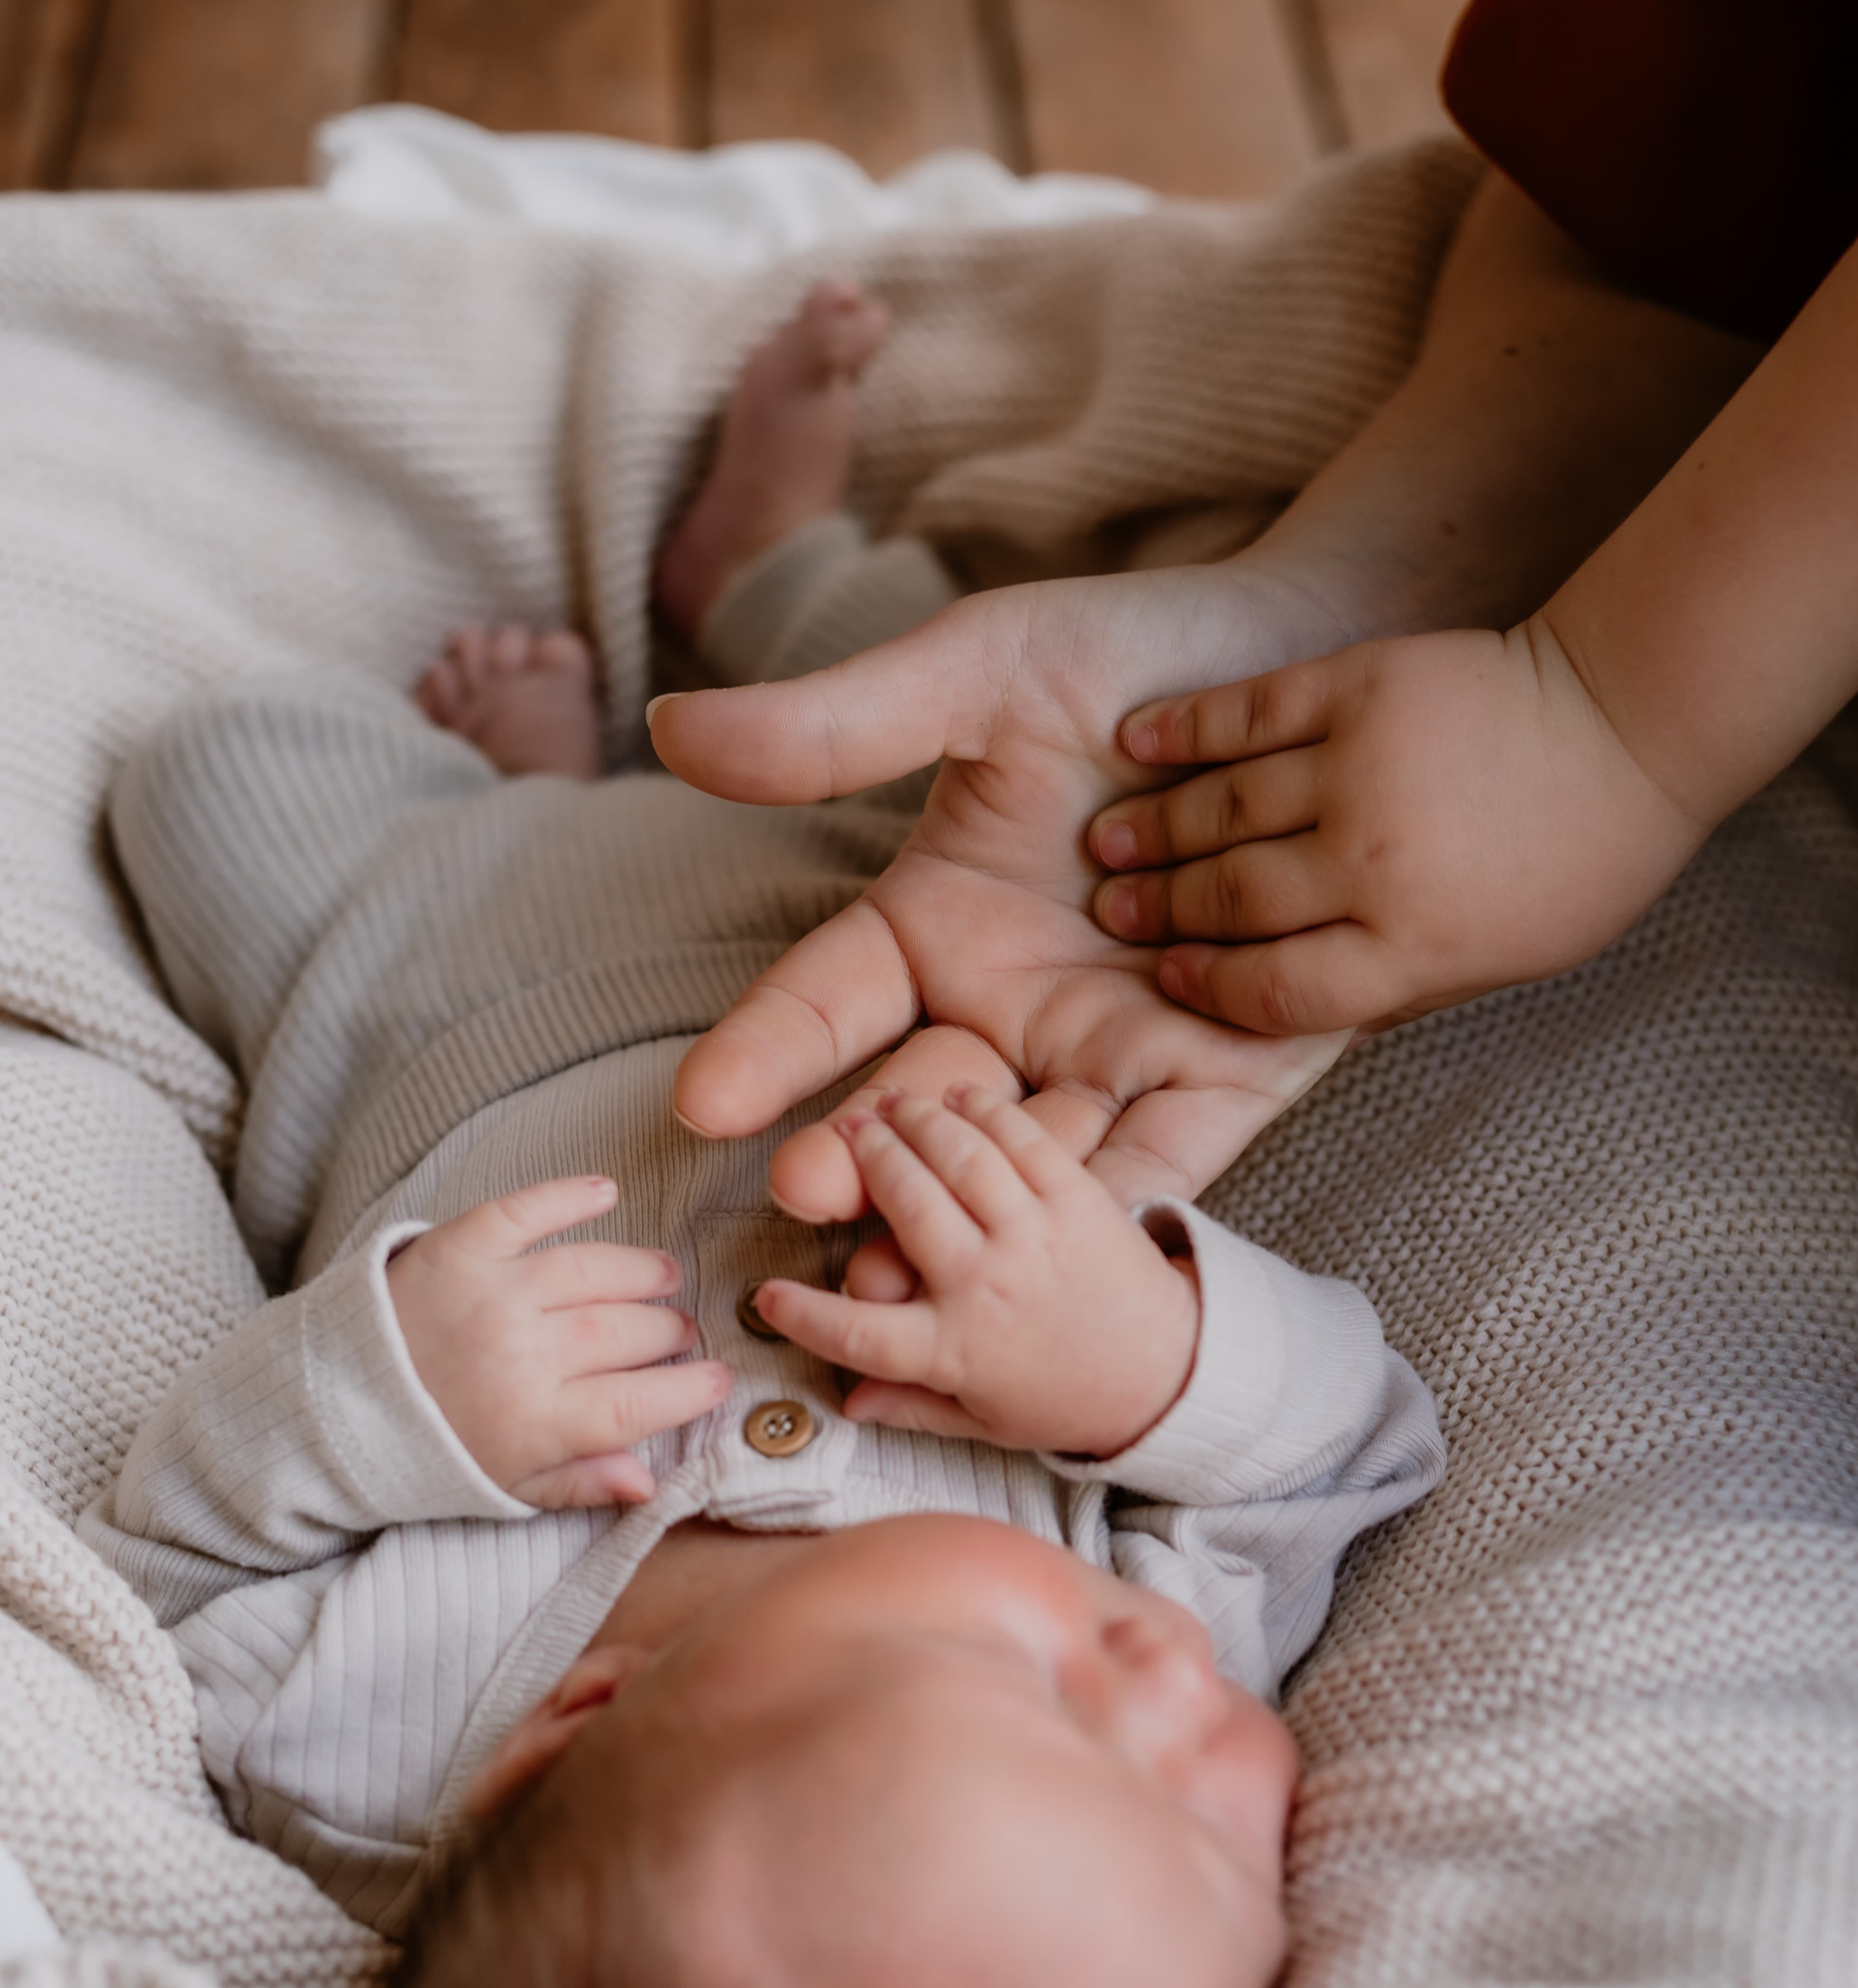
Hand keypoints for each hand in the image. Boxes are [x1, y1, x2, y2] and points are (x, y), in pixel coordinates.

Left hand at [385, 1179, 729, 1507]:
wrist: (329, 1409)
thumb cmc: (427, 1452)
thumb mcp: (504, 1487)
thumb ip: (580, 1483)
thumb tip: (651, 1484)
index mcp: (537, 1423)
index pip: (641, 1403)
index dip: (692, 1390)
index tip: (719, 1381)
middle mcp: (522, 1355)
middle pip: (629, 1333)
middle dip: (671, 1333)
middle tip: (679, 1333)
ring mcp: (492, 1294)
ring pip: (595, 1270)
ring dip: (643, 1270)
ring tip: (663, 1277)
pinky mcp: (459, 1248)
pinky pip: (527, 1210)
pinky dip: (569, 1196)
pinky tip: (606, 1192)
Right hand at [650, 564, 1355, 1222]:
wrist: (1309, 662)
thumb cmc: (1136, 657)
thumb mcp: (978, 675)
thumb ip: (839, 725)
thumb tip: (673, 724)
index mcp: (936, 928)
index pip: (825, 1004)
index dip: (766, 1052)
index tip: (705, 1101)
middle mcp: (1010, 1010)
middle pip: (916, 1107)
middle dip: (859, 1160)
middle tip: (805, 1190)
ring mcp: (1109, 1055)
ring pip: (1021, 1160)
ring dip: (967, 1219)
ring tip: (905, 1268)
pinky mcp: (1218, 1079)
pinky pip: (1157, 1163)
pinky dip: (1110, 1211)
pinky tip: (1061, 1256)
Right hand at [754, 1086, 1198, 1456]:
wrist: (1172, 1377)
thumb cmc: (1069, 1401)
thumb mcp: (985, 1420)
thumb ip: (911, 1406)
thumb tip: (845, 1404)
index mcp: (955, 1351)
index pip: (859, 1332)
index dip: (807, 1313)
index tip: (767, 1296)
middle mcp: (988, 1286)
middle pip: (905, 1207)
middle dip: (864, 1163)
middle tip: (843, 1138)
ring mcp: (1035, 1237)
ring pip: (958, 1160)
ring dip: (916, 1124)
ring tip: (889, 1107)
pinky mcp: (1081, 1199)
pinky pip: (1025, 1140)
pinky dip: (986, 1111)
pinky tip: (960, 1093)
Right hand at [1086, 618, 1705, 1030]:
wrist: (1629, 727)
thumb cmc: (1566, 866)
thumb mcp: (1489, 964)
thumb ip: (1386, 990)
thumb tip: (1280, 1011)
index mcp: (1411, 947)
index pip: (1272, 990)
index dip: (1206, 990)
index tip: (1167, 979)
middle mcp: (1378, 864)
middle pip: (1234, 899)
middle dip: (1160, 910)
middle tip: (1112, 912)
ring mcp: (1366, 768)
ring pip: (1224, 809)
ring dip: (1153, 829)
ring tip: (1107, 842)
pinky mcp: (1362, 683)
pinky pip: (1247, 711)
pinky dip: (1184, 727)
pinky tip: (1136, 740)